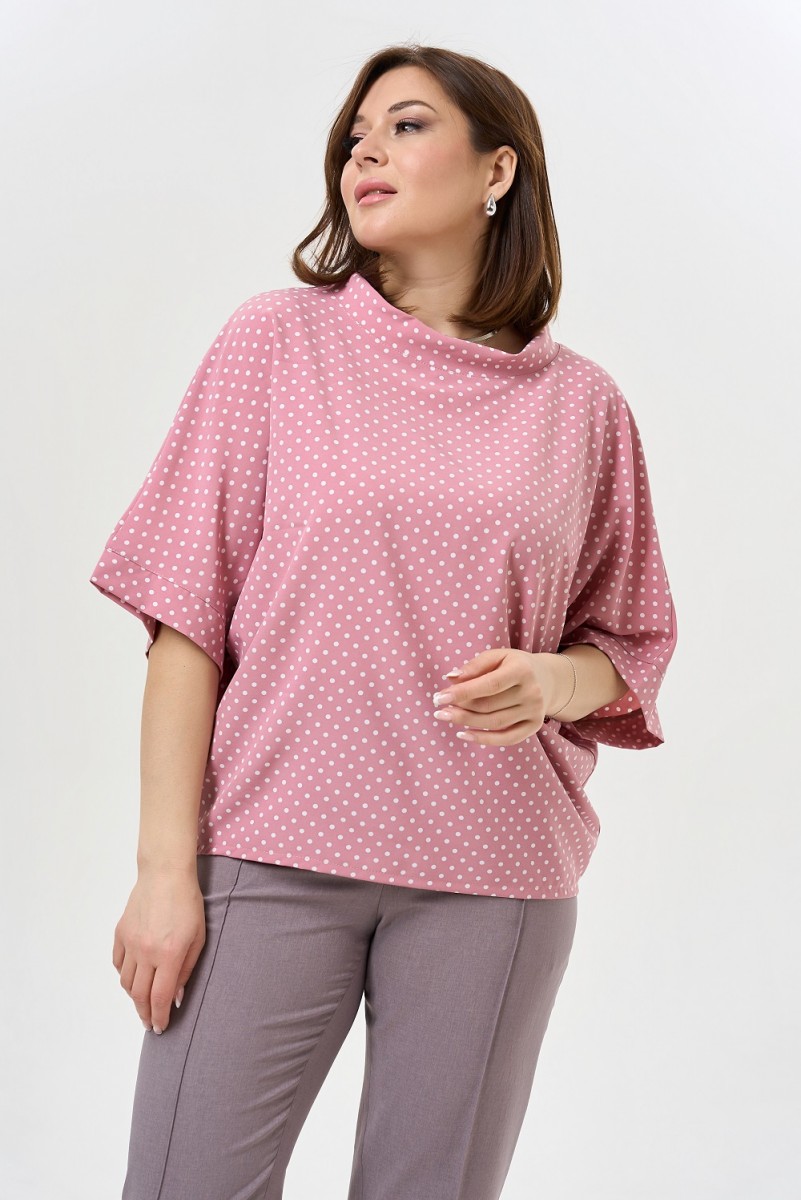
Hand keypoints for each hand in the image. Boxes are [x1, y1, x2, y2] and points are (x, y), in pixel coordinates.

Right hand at [112, 864, 205, 1034]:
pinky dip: (124, 975)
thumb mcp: (198, 938)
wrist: (165, 875)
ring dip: (133, 997)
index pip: (160, 997)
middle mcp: (146, 953)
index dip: (160, 1017)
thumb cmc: (188, 904)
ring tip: (142, 1002)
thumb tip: (176, 997)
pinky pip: (118, 963)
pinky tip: (133, 977)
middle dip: (145, 1014)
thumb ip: (187, 969)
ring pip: (126, 982)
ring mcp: (130, 943)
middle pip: (139, 995)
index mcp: (169, 955)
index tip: (160, 1028)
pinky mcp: (120, 933)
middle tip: (150, 1023)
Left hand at [432, 648, 568, 746]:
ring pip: (494, 722)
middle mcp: (531, 692)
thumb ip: (475, 665)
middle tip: (438, 707)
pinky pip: (506, 738)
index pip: (488, 685)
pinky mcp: (534, 726)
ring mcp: (535, 711)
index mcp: (522, 670)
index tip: (439, 697)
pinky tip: (463, 734)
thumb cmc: (514, 665)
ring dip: (466, 721)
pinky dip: (483, 739)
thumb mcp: (498, 656)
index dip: (462, 692)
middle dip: (460, 707)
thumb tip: (451, 678)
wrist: (548, 679)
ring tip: (446, 716)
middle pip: (489, 705)